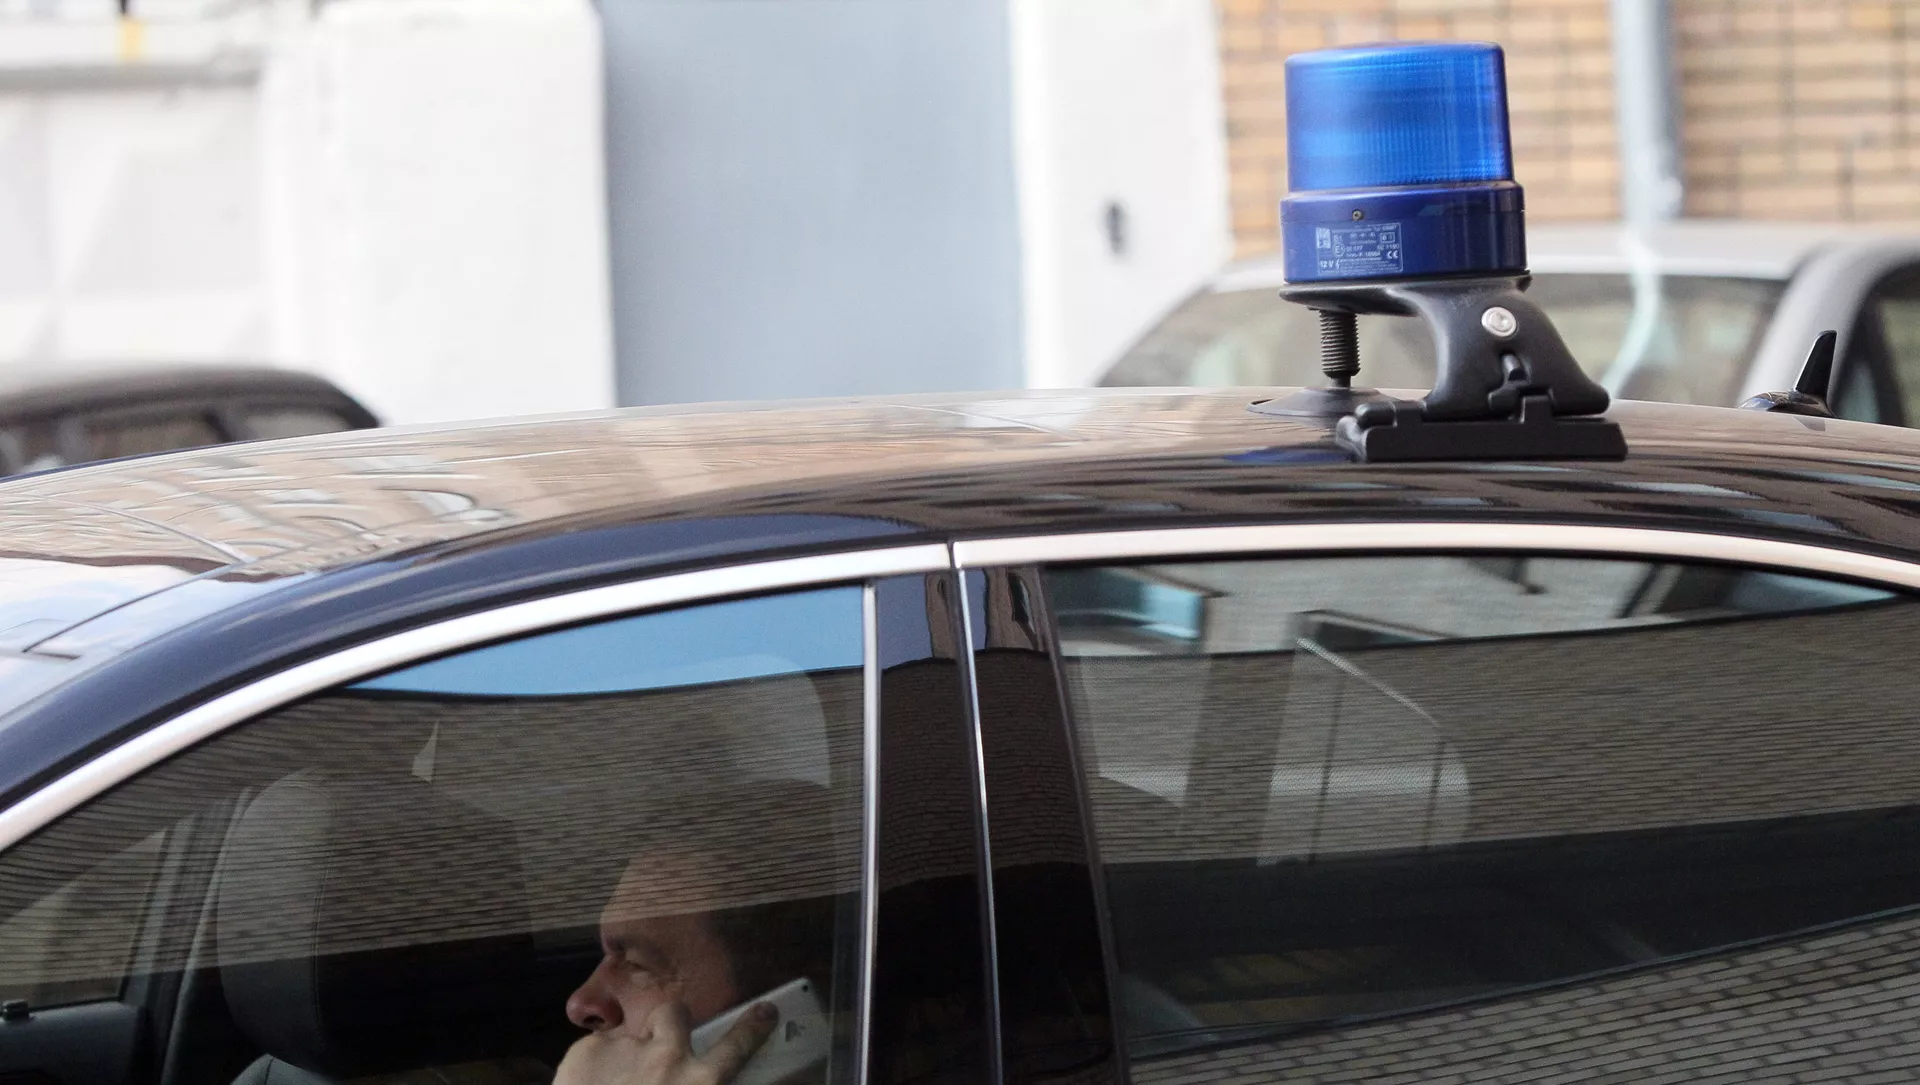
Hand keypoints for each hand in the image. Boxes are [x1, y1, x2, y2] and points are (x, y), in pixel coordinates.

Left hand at [555, 1001, 776, 1084]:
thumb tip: (701, 1080)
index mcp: (699, 1082)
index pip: (736, 1047)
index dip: (753, 1027)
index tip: (765, 1011)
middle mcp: (666, 1055)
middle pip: (674, 1013)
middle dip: (670, 1022)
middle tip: (660, 1044)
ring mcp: (624, 1047)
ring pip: (628, 1035)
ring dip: (625, 1053)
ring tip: (612, 1081)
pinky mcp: (586, 1050)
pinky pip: (595, 1050)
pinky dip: (593, 1068)